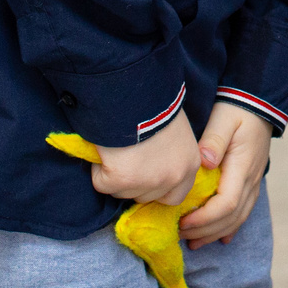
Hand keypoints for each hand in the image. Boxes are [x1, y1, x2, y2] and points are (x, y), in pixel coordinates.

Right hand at [84, 109, 203, 205]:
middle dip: (133, 183)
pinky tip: (105, 149)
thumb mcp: (175, 131)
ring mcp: (147, 181)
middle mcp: (173, 178)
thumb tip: (154, 165)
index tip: (145, 175)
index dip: (157, 188)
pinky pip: (101, 183)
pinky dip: (98, 169)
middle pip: (146, 197)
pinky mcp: (121, 180)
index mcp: (190, 165)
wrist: (135, 90)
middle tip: (127, 157)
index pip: (175, 196)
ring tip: (116, 148)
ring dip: (115, 175)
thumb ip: (171, 153)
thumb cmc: (155, 104)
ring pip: (122, 192)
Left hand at [180, 102, 271, 245]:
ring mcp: (253, 183)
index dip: (204, 218)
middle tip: (179, 234)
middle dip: (205, 231)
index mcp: (242, 167)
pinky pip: (243, 212)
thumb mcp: (223, 119)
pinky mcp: (251, 182)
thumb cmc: (237, 110)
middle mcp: (250, 180)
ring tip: (193, 241)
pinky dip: (230, 227)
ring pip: (237, 218)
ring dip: (215, 233)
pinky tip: (220, 238)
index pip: (226, 203)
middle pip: (231, 217)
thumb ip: (213, 140)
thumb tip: (205, 162)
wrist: (259, 103)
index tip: (182, 221)